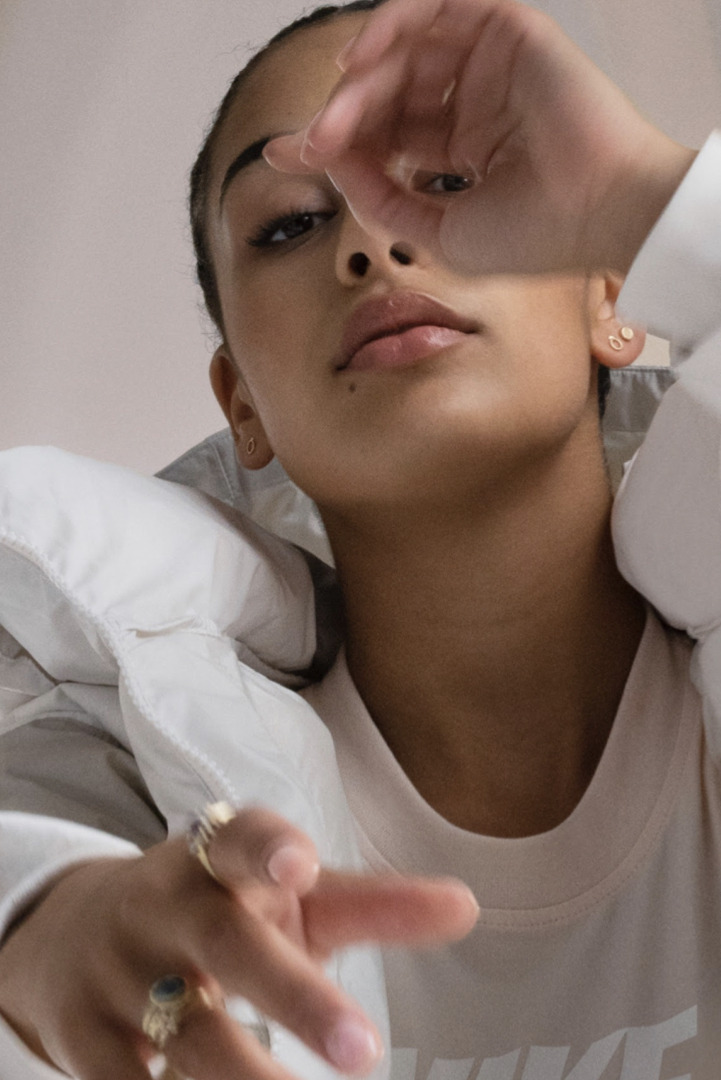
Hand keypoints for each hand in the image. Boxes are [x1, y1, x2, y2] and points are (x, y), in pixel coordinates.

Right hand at [0, 807, 477, 1079]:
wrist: (74, 932)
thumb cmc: (214, 909)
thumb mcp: (285, 899)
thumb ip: (371, 903)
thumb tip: (467, 906)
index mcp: (216, 860)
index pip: (238, 839)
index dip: (266, 848)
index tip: (300, 866)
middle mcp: (166, 909)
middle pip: (228, 949)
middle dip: (293, 997)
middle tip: (362, 1048)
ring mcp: (119, 975)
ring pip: (183, 1034)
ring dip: (243, 1076)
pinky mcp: (83, 1037)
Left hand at [265, 0, 695, 275]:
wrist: (596, 217)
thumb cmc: (536, 236)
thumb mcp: (434, 232)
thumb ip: (378, 196)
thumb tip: (325, 160)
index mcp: (461, 152)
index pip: (385, 132)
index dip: (340, 139)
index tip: (291, 152)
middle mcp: (472, 105)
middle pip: (388, 90)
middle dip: (344, 113)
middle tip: (314, 138)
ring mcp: (490, 68)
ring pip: (406, 49)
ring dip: (363, 73)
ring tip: (338, 108)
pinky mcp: (509, 32)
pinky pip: (441, 5)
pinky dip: (397, 20)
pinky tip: (365, 57)